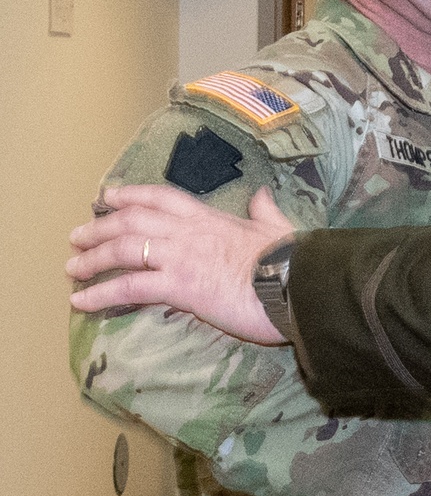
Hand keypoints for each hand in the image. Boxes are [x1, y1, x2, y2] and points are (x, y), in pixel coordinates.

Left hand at [67, 184, 292, 343]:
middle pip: (131, 220)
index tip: (106, 197)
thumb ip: (265, 211)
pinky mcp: (178, 286)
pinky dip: (100, 294)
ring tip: (71, 269)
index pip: (160, 197)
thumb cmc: (291, 260)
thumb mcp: (279, 227)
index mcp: (210, 217)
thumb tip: (262, 194)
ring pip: (123, 249)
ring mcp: (180, 257)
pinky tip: (80, 301)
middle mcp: (188, 232)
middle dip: (99, 227)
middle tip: (76, 237)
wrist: (294, 284)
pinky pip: (129, 287)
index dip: (129, 195)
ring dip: (92, 259)